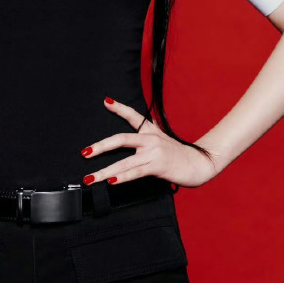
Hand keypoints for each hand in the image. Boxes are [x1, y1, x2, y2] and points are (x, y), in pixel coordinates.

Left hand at [79, 96, 218, 188]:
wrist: (198, 163)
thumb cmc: (178, 155)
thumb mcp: (162, 141)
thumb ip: (147, 139)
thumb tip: (132, 143)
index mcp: (151, 131)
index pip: (133, 116)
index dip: (119, 108)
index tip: (106, 102)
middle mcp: (150, 139)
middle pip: (121, 139)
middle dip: (100, 147)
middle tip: (84, 153)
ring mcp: (154, 152)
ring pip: (124, 162)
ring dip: (104, 171)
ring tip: (90, 178)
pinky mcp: (157, 166)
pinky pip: (135, 172)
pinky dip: (122, 177)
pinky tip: (110, 181)